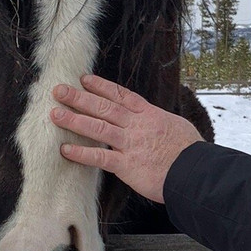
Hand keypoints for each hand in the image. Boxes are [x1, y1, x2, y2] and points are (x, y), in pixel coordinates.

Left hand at [50, 74, 202, 203]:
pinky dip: (82, 153)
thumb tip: (157, 120)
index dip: (101, 86)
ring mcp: (130, 144)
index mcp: (149, 115)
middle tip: (58, 90)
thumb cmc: (190, 151)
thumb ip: (160, 122)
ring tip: (55, 114)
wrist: (195, 171)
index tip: (84, 79)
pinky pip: (100, 157)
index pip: (121, 96)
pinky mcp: (127, 165)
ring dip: (74, 120)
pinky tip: (66, 149)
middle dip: (79, 97)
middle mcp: (136, 126)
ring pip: (98, 127)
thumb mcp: (177, 126)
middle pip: (103, 107)